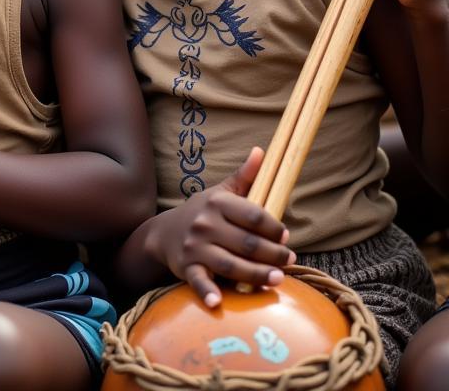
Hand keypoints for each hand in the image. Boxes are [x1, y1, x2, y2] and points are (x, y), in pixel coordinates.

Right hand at [148, 148, 294, 306]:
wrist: (164, 233)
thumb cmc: (202, 213)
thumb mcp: (219, 193)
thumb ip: (243, 177)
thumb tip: (261, 152)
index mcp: (216, 203)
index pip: (252, 215)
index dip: (272, 227)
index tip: (285, 236)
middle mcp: (205, 224)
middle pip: (247, 242)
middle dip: (272, 254)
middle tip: (289, 261)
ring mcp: (195, 247)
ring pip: (231, 264)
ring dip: (257, 274)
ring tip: (278, 279)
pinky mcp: (187, 268)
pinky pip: (199, 280)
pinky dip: (207, 291)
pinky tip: (218, 302)